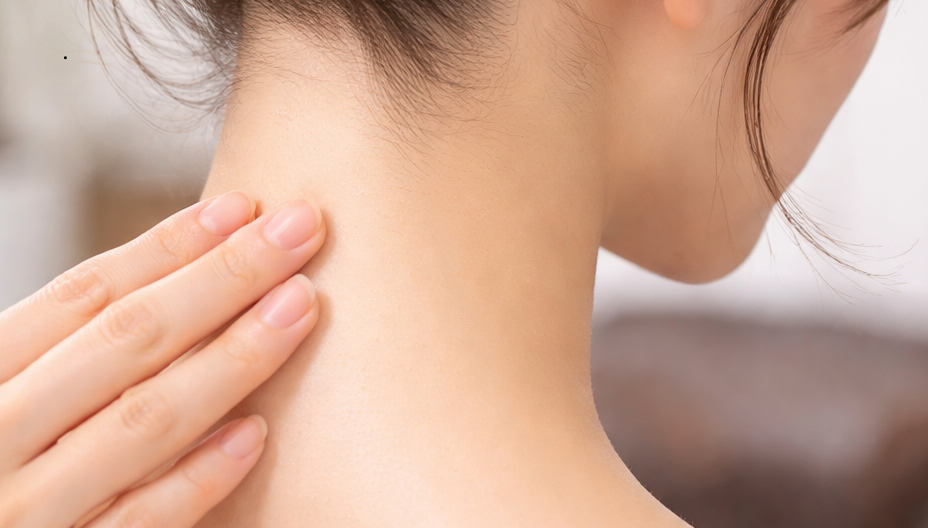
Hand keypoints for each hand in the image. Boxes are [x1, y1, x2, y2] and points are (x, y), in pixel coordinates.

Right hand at [0, 191, 325, 527]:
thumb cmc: (4, 460)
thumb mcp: (13, 396)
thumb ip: (72, 357)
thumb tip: (183, 277)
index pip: (84, 295)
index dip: (169, 245)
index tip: (243, 208)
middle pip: (127, 339)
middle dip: (224, 277)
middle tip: (301, 230)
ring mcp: (30, 508)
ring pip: (146, 420)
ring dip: (233, 358)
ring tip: (301, 306)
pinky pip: (143, 521)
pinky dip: (199, 475)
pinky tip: (257, 433)